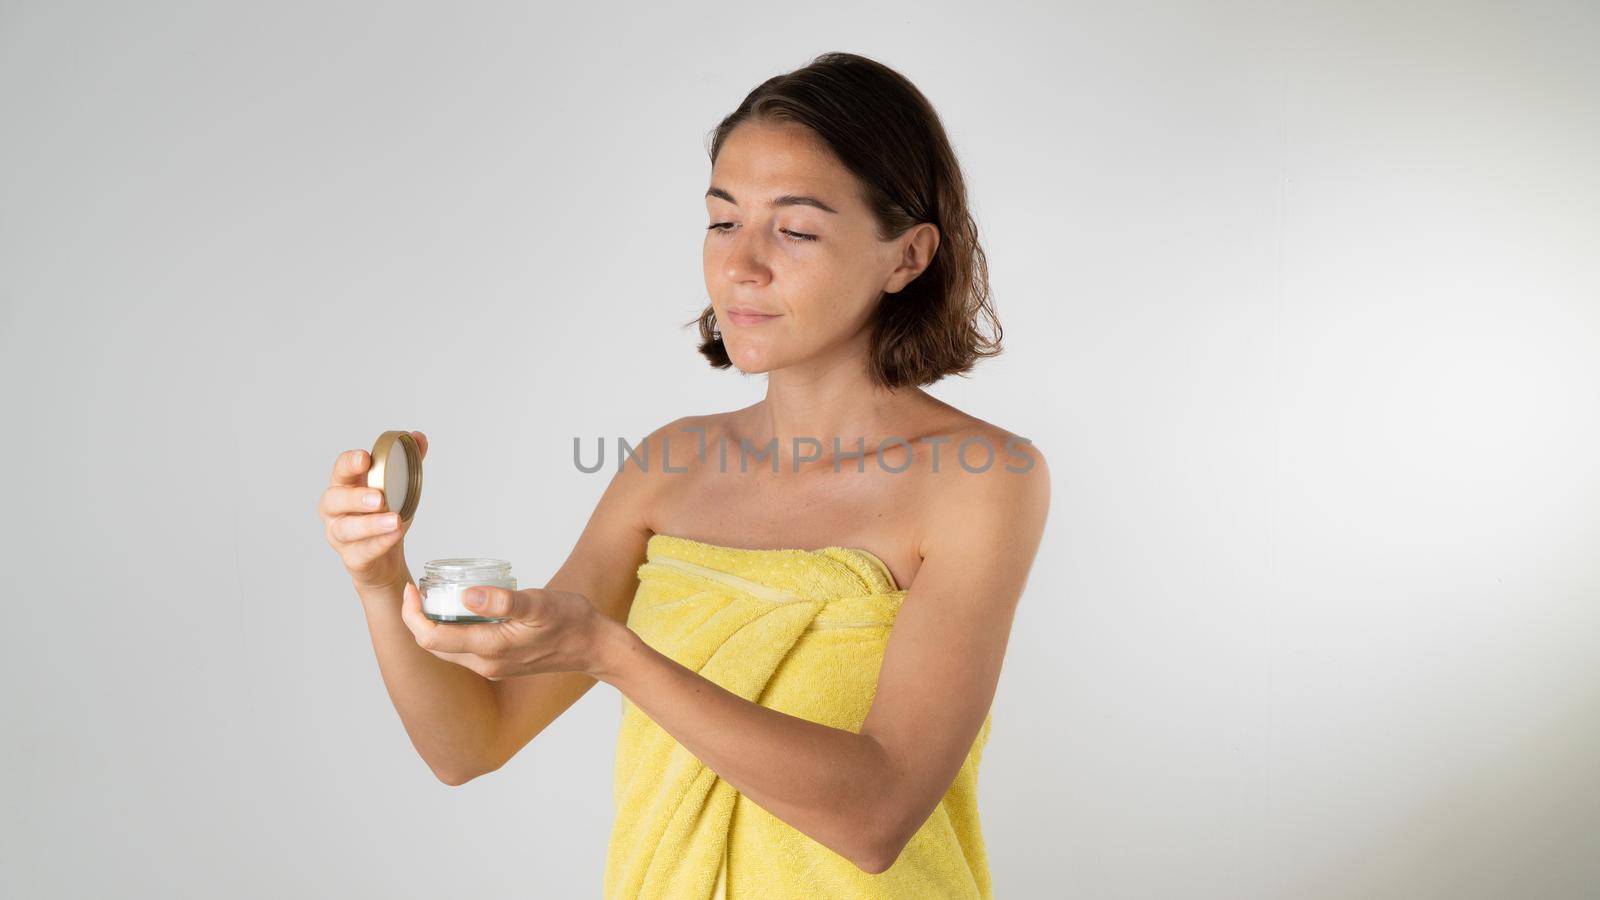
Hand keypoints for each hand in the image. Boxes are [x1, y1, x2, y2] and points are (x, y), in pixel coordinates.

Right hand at [318, 431, 427, 590]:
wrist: (385, 560)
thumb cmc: (385, 516)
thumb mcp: (398, 487)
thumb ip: (407, 461)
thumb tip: (418, 437)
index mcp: (345, 487)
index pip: (340, 470)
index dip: (350, 463)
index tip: (365, 458)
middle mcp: (335, 511)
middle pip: (334, 500)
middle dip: (355, 497)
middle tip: (378, 497)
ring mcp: (340, 536)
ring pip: (347, 529)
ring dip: (370, 524)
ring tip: (394, 520)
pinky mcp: (352, 558)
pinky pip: (362, 551)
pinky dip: (380, 543)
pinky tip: (395, 535)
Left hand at [398, 581, 613, 680]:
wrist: (593, 645)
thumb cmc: (570, 621)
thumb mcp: (538, 604)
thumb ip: (502, 601)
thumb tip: (466, 596)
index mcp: (490, 650)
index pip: (432, 638)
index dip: (413, 615)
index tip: (411, 589)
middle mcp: (486, 664)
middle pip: (434, 646)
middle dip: (417, 619)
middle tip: (417, 590)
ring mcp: (492, 667)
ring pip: (447, 649)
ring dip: (433, 626)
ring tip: (433, 597)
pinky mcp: (499, 664)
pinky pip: (463, 649)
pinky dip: (452, 631)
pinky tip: (460, 609)